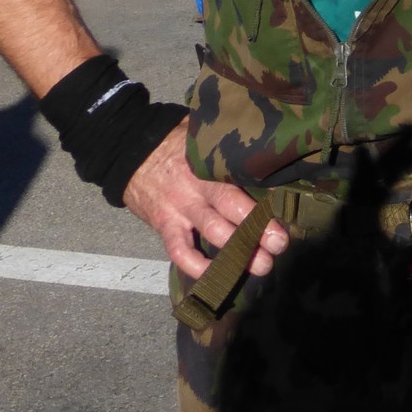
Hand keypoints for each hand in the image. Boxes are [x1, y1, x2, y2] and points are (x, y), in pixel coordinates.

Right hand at [121, 124, 289, 278]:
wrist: (129, 151)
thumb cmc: (173, 140)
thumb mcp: (201, 136)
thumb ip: (226, 144)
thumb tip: (262, 144)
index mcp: (208, 165)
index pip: (238, 185)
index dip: (261, 203)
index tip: (283, 216)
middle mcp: (196, 189)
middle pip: (230, 211)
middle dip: (257, 230)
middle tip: (280, 245)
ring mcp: (179, 209)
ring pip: (210, 232)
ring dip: (236, 252)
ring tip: (261, 265)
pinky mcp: (164, 225)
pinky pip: (179, 251)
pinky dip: (195, 265)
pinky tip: (215, 275)